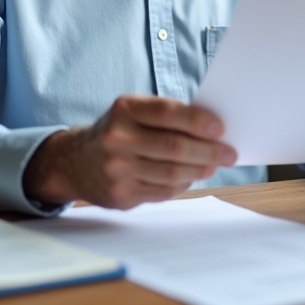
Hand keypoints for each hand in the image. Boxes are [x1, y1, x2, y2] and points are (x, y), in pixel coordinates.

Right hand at [22, 95, 237, 208]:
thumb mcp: (133, 112)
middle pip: (174, 147)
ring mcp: (116, 170)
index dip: (198, 121)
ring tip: (214, 165)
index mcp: (124, 109)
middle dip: (208, 151)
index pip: (167, 113)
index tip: (221, 128)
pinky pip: (163, 191)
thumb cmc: (118, 131)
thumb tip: (212, 130)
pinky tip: (191, 177)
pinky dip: (183, 184)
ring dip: (200, 170)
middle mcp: (117, 138)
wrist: (75, 162)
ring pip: (172, 173)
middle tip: (229, 153)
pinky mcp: (120, 195)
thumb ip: (166, 116)